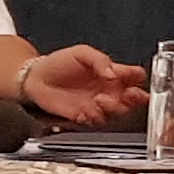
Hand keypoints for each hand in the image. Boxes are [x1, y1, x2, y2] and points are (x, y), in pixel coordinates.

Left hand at [20, 44, 150, 123]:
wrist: (35, 78)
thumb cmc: (58, 63)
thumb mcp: (81, 53)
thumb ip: (100, 60)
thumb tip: (114, 72)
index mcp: (110, 72)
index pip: (134, 76)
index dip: (137, 78)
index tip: (134, 77)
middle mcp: (107, 90)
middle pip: (132, 98)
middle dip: (135, 98)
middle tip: (130, 94)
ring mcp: (97, 104)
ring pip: (118, 112)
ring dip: (114, 108)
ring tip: (101, 99)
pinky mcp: (85, 116)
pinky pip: (98, 121)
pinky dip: (97, 116)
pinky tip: (91, 109)